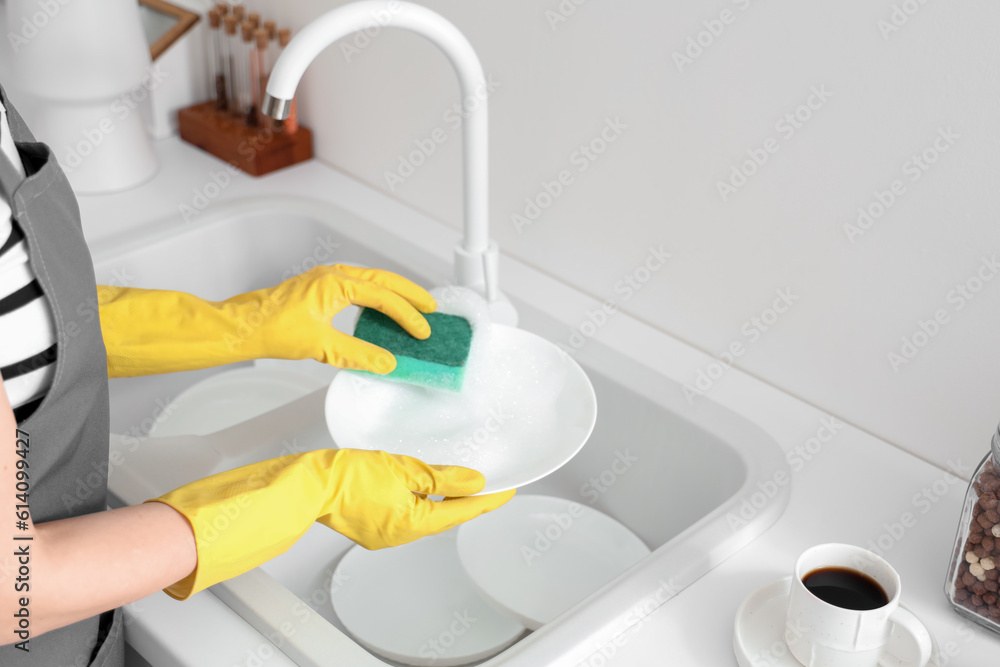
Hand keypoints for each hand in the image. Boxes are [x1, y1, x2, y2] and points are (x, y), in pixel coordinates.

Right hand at [149, 449, 514, 599]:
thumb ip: (441, 477)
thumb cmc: (345, 475)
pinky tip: (423, 486)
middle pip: (446, 516)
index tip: (508, 489)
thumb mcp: (402, 468)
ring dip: (445, 500)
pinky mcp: (371, 523)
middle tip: (490, 484)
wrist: (305, 484)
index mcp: (414, 523)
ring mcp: (385, 532)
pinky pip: (406, 512)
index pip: (463, 511)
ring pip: (426, 515)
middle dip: (469, 501)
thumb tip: (475, 481)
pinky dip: (422, 499)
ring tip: (462, 482)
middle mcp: (402, 534)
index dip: (489, 499)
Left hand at [220, 263, 436, 371]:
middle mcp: (334, 275)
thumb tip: (387, 362)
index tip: (422, 330)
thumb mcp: (320, 346)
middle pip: (383, 279)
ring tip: (413, 306)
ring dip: (394, 293)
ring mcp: (327, 280)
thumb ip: (357, 354)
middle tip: (432, 307)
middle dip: (410, 293)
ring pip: (371, 280)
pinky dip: (376, 297)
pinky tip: (381, 311)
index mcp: (337, 282)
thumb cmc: (271, 329)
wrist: (241, 327)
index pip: (383, 297)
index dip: (407, 315)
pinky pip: (358, 287)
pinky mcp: (321, 290)